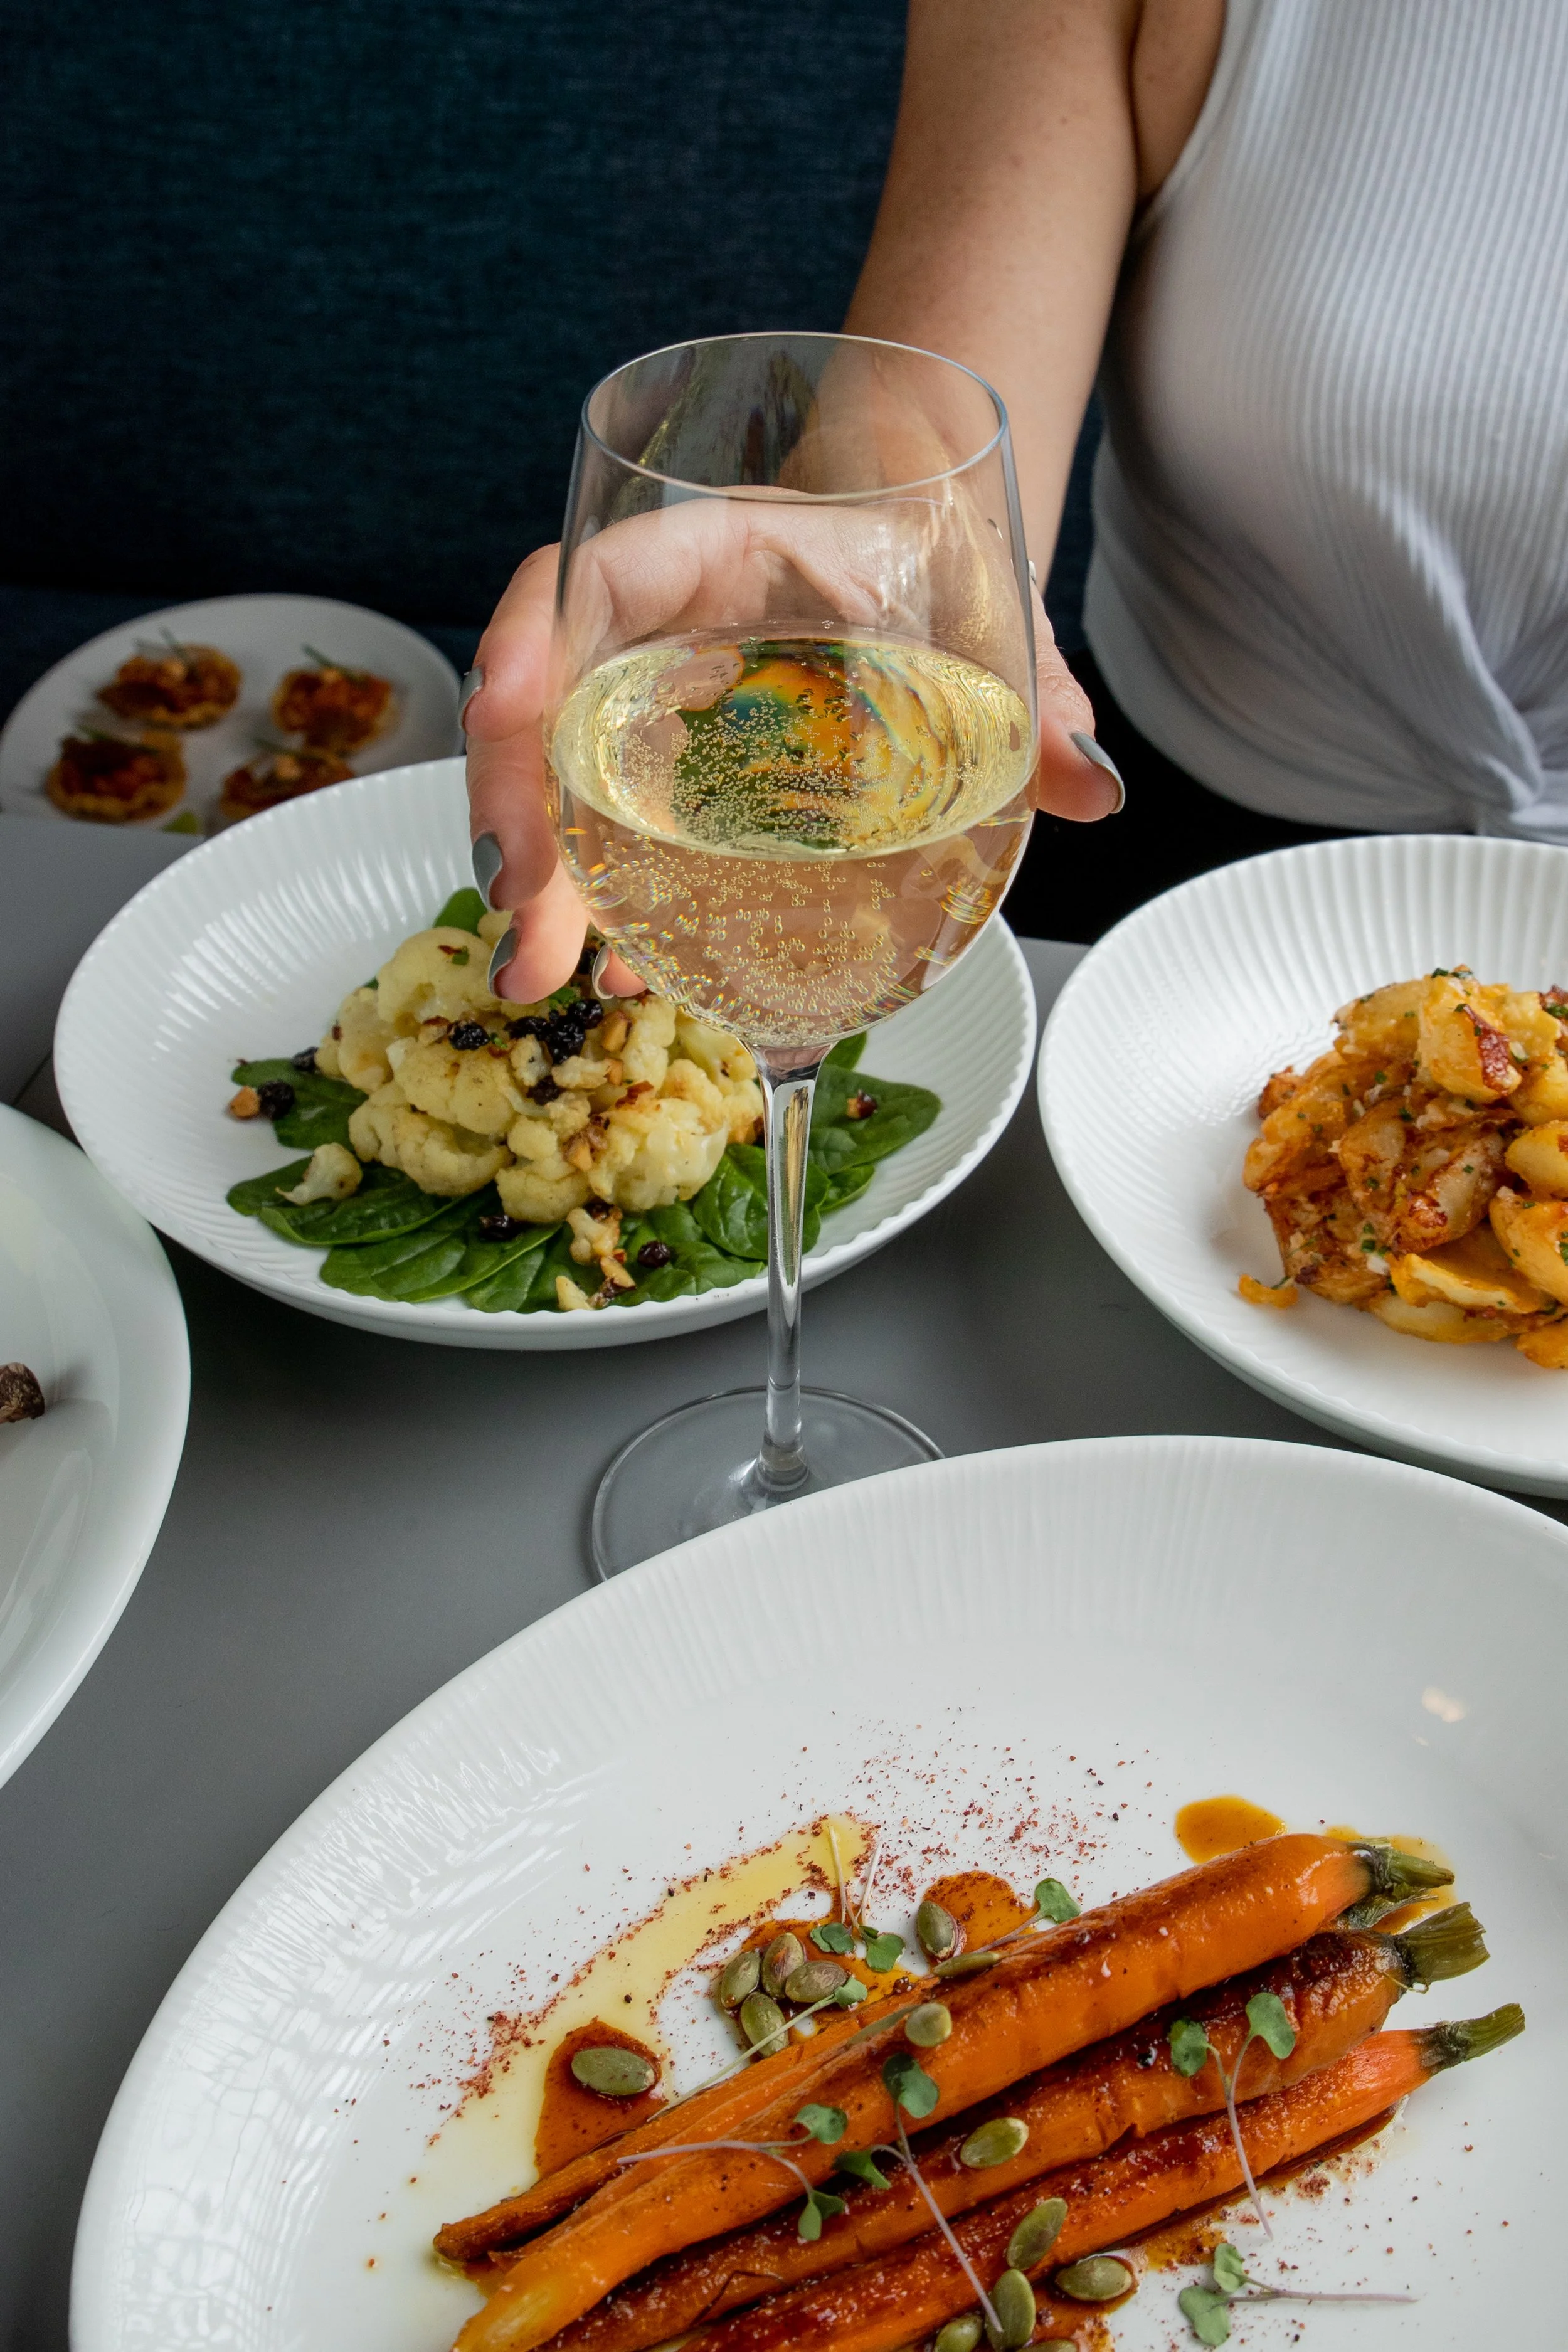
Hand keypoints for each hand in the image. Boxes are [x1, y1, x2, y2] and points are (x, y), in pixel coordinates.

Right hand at [464, 523, 1120, 1001]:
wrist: (922, 575)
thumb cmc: (942, 578)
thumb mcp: (998, 631)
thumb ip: (1041, 705)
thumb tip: (1094, 787)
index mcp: (723, 549)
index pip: (601, 572)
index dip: (536, 632)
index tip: (507, 701)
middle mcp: (661, 622)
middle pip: (546, 696)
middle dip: (518, 808)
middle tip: (528, 926)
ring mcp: (647, 696)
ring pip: (556, 773)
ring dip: (543, 879)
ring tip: (544, 975)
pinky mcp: (660, 764)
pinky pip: (601, 823)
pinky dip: (597, 898)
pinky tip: (616, 973)